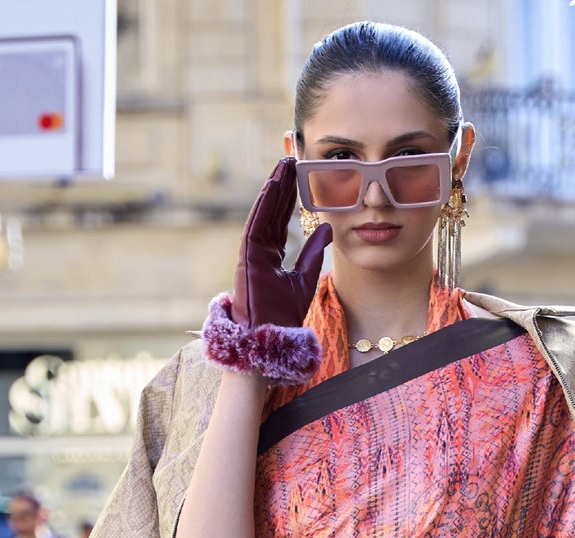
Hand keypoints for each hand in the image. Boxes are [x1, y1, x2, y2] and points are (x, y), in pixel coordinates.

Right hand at [232, 158, 330, 331]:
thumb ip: (313, 252)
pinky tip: (272, 185)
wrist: (270, 338)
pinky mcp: (247, 256)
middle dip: (281, 186)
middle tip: (290, 161)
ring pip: (263, 213)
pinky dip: (264, 204)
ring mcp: (251, 252)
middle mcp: (259, 251)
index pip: (280, 221)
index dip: (288, 199)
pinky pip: (256, 223)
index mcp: (270, 257)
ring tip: (283, 164)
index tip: (298, 178)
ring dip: (273, 188)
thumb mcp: (305, 278)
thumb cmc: (284, 316)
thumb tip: (327, 228)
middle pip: (271, 212)